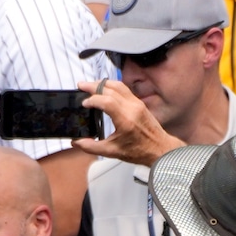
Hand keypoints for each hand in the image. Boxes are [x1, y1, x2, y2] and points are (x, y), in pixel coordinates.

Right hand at [71, 79, 185, 166]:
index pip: (106, 101)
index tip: (84, 104)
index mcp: (125, 120)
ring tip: (90, 85)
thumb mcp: (113, 152)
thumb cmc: (139, 151)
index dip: (93, 100)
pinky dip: (111, 85)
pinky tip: (103, 88)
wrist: (159, 149)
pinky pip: (124, 88)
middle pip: (110, 89)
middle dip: (93, 86)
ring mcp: (137, 103)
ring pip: (117, 85)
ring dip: (102, 83)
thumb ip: (92, 147)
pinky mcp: (139, 102)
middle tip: (81, 86)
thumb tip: (76, 142)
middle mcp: (132, 108)